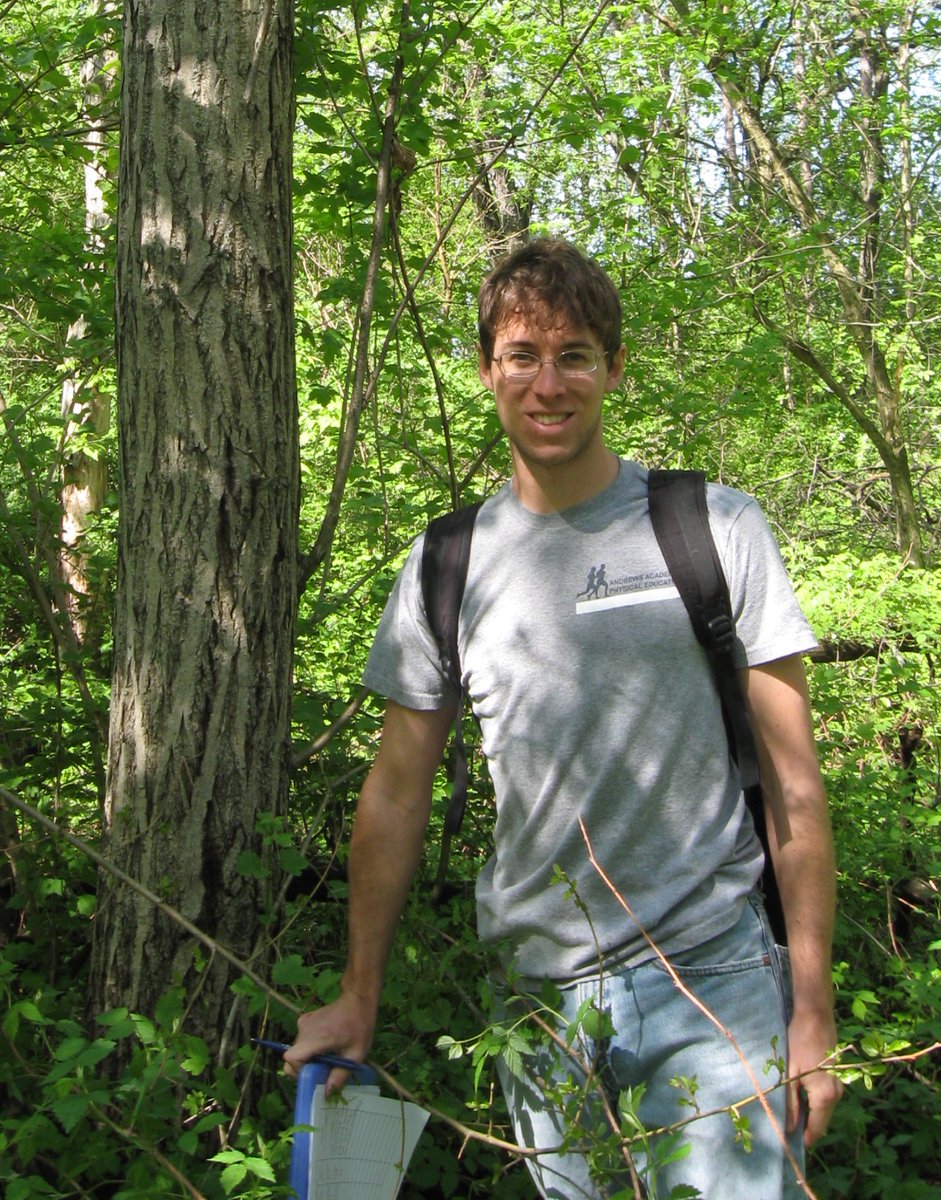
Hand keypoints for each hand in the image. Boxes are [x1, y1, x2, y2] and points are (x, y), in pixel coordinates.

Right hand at [283, 990, 377, 1093]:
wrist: (357, 1000)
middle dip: (304, 1068)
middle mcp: (304, 1030)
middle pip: (292, 1057)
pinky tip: (326, 1043)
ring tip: (328, 1054)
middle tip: (322, 1069)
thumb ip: (340, 1076)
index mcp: (315, 1038)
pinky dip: (309, 1046)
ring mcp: (303, 1023)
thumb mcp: (355, 1055)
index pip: (291, 1058)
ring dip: (309, 1057)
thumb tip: (326, 1094)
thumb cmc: (359, 1026)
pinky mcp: (304, 1019)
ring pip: (297, 1049)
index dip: (299, 1071)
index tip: (315, 1074)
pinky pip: (301, 1040)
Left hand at [786, 1008, 842, 1146]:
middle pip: (823, 1121)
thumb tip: (789, 1127)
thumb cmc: (799, 1042)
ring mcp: (840, 1085)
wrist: (816, 1017)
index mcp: (825, 1096)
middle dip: (807, 1128)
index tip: (791, 1145)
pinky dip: (816, 1103)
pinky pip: (827, 1098)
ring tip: (792, 1115)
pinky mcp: (838, 1077)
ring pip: (825, 1109)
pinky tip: (801, 1099)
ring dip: (811, 1114)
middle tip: (788, 1131)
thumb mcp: (790, 1073)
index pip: (817, 1127)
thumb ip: (791, 1103)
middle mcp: (837, 1094)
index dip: (805, 1138)